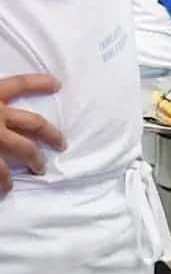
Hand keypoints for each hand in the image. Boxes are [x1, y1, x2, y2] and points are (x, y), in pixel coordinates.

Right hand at [0, 75, 65, 193]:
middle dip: (52, 135)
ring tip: (39, 170)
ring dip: (34, 161)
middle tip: (62, 144)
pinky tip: (4, 191)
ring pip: (23, 150)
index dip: (38, 83)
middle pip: (35, 123)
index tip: (57, 83)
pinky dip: (2, 183)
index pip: (18, 85)